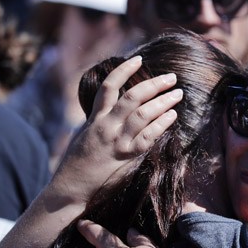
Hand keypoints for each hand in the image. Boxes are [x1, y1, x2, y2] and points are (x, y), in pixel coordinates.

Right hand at [51, 56, 183, 199]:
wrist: (70, 187)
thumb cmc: (77, 164)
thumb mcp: (84, 136)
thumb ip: (98, 122)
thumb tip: (111, 111)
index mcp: (95, 118)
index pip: (108, 86)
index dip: (124, 70)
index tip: (139, 59)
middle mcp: (106, 126)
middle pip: (133, 97)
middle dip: (154, 84)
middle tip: (171, 78)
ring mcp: (116, 141)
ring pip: (142, 114)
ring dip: (163, 102)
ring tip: (177, 94)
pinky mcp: (124, 157)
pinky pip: (147, 137)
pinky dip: (161, 124)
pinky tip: (172, 116)